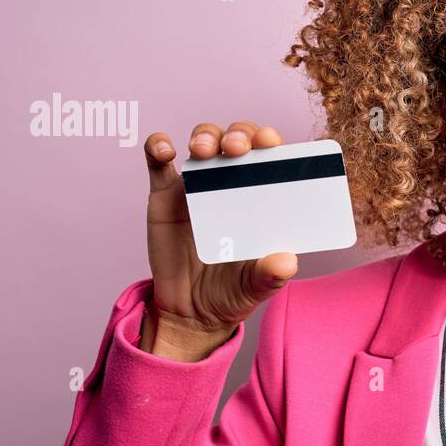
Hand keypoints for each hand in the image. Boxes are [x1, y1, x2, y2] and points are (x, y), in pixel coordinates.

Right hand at [140, 121, 298, 360]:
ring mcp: (198, 185)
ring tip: (203, 151)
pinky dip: (159, 146)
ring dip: (205, 136)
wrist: (191, 311)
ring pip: (203, 140)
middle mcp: (233, 183)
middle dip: (239, 134)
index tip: (269, 142)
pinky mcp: (165, 194)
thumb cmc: (233, 291)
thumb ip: (271, 275)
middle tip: (237, 148)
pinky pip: (158, 160)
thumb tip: (288, 262)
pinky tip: (165, 151)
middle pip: (238, 139)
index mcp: (262, 197)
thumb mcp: (256, 286)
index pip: (271, 158)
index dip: (270, 142)